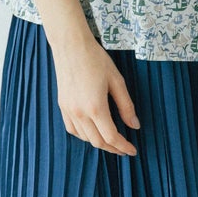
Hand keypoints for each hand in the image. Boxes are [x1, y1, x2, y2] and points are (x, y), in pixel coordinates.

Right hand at [51, 35, 139, 156]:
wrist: (71, 46)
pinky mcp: (62, 106)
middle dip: (113, 148)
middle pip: (98, 141)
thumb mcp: (117, 80)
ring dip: (99, 142)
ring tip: (111, 140)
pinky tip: (92, 131)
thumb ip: (126, 105)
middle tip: (125, 149)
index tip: (132, 150)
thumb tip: (134, 126)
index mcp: (96, 107)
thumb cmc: (96, 59)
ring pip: (85, 138)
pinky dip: (84, 136)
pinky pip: (73, 130)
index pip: (111, 137)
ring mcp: (68, 111)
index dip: (123, 147)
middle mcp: (80, 113)